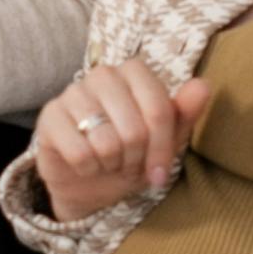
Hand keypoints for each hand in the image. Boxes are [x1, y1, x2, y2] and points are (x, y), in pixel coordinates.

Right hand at [31, 57, 207, 221]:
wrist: (89, 181)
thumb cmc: (131, 155)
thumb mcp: (164, 140)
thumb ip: (184, 112)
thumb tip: (203, 86)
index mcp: (134, 72)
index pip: (159, 110)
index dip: (162, 148)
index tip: (160, 171)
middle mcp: (102, 75)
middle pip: (134, 130)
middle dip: (136, 160)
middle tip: (128, 164)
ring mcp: (72, 93)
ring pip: (106, 143)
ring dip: (111, 165)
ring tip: (108, 162)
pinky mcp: (49, 117)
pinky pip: (79, 153)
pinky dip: (88, 168)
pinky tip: (85, 164)